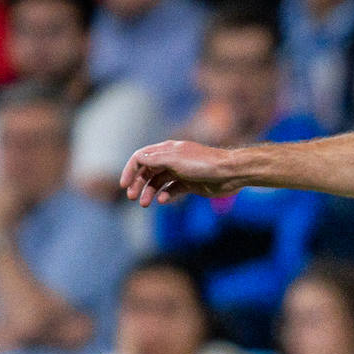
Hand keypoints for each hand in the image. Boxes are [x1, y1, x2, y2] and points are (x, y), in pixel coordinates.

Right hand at [120, 140, 243, 206]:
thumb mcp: (175, 159)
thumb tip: (137, 159)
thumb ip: (154, 160)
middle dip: (138, 183)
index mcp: (167, 150)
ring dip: (150, 192)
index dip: (130, 170)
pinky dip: (166, 196)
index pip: (141, 158)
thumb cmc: (203, 164)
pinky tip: (164, 201)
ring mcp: (181, 172)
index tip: (124, 185)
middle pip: (148, 171)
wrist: (229, 173)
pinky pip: (172, 190)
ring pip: (159, 182)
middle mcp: (172, 159)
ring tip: (145, 204)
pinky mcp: (190, 184)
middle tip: (132, 197)